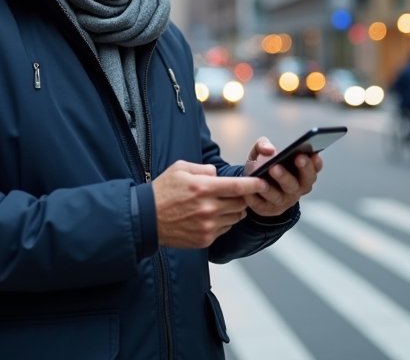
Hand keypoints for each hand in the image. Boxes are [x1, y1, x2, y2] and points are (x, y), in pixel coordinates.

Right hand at [152, 161, 267, 248]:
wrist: (145, 219)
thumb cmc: (162, 191)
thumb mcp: (180, 168)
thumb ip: (204, 169)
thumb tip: (218, 174)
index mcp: (203, 188)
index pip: (237, 186)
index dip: (254, 185)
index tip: (263, 182)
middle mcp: (208, 208)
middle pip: (240, 203)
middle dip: (243, 197)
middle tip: (238, 193)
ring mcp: (207, 226)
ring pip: (235, 217)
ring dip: (234, 210)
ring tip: (221, 204)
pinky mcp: (205, 239)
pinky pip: (225, 229)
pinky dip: (223, 222)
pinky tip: (211, 216)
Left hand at [242, 137, 322, 217]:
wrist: (250, 186)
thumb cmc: (262, 167)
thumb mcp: (261, 153)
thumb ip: (263, 145)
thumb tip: (268, 150)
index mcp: (302, 173)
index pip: (314, 168)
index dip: (316, 162)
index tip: (314, 153)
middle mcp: (297, 189)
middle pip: (304, 182)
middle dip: (303, 169)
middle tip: (297, 157)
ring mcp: (284, 201)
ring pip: (282, 195)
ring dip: (277, 184)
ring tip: (271, 170)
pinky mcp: (269, 210)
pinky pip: (263, 205)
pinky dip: (256, 199)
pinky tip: (249, 192)